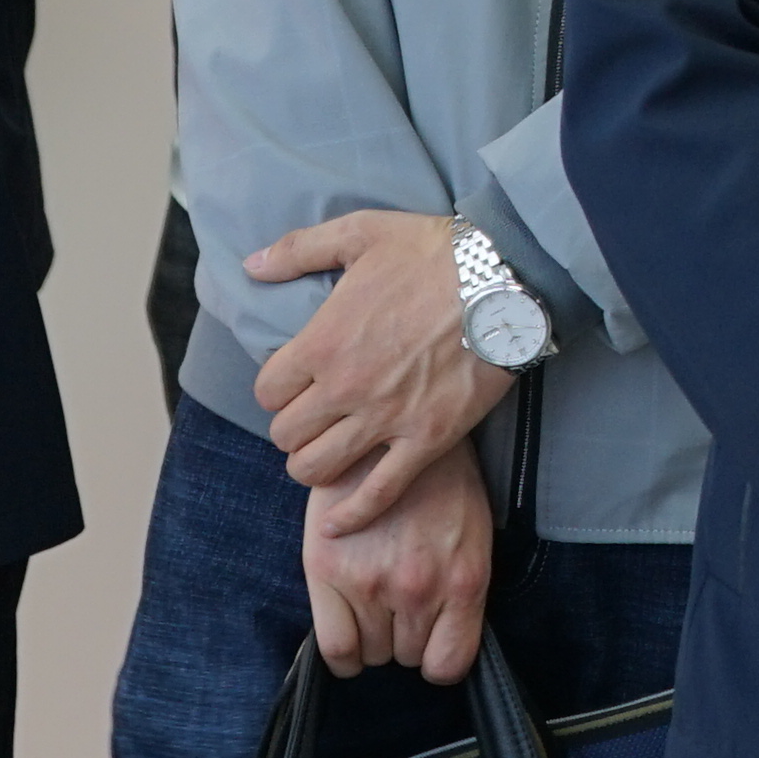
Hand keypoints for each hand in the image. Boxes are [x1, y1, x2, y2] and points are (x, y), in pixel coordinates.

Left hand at [245, 209, 513, 528]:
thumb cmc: (435, 251)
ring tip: (326, 453)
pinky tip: (338, 524)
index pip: (267, 392)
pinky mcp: (427, 438)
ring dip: (313, 466)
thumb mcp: (360, 233)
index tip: (294, 386)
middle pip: (287, 435)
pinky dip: (354, 514)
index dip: (276, 391)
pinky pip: (380, 492)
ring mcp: (386, 418)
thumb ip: (299, 249)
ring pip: (318, 469)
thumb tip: (251, 265)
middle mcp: (346, 387)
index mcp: (323, 341)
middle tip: (312, 419)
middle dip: (293, 429)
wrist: (507, 277)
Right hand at [306, 441, 496, 685]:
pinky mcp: (329, 571)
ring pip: (372, 654)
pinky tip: (348, 636)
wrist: (392, 429)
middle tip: (399, 607)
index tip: (428, 646)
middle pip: (406, 656)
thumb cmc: (439, 482)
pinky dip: (342, 657)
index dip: (436, 660)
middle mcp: (419, 588)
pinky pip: (335, 648)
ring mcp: (371, 582)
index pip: (448, 663)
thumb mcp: (472, 534)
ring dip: (373, 639)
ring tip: (375, 604)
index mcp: (464, 580)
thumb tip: (444, 637)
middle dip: (404, 638)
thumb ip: (459, 589)